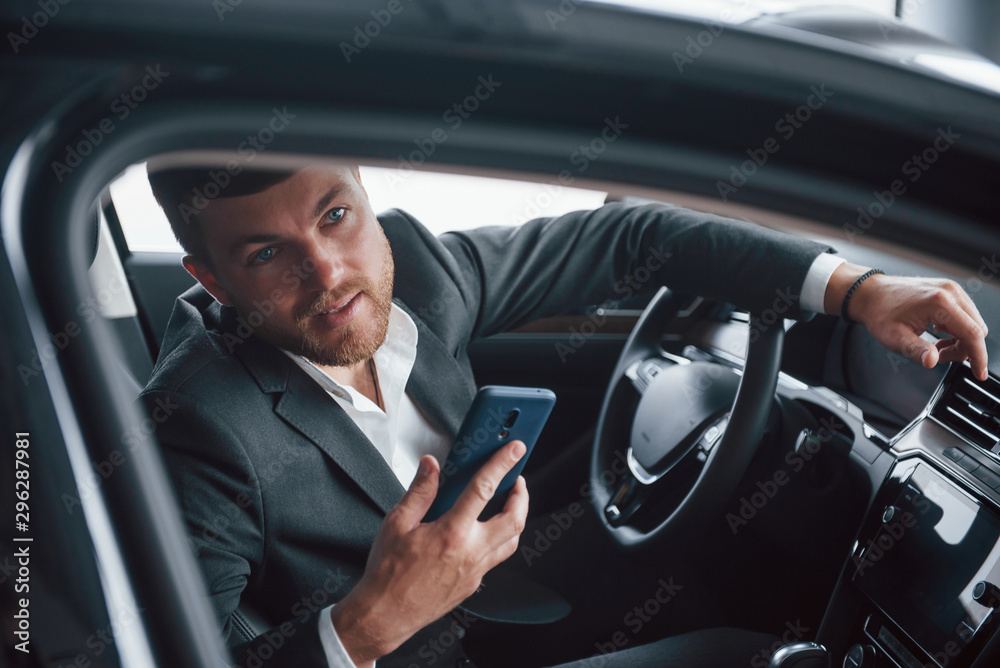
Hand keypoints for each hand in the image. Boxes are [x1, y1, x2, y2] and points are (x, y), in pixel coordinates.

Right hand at [330, 441, 528, 665]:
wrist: (385, 614)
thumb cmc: (388, 574)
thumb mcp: (396, 523)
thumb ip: (419, 491)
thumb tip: (431, 467)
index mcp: (451, 533)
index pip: (484, 489)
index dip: (502, 465)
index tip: (514, 451)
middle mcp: (470, 553)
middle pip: (514, 519)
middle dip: (522, 495)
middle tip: (516, 479)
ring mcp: (475, 571)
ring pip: (511, 541)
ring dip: (516, 518)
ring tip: (508, 503)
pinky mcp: (473, 583)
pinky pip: (496, 558)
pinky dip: (499, 540)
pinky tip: (486, 532)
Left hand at [826, 263, 988, 380]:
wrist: (870, 293)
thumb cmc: (879, 312)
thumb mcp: (894, 337)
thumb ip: (916, 350)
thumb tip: (932, 361)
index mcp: (939, 302)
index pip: (973, 334)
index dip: (978, 357)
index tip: (978, 373)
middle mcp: (950, 292)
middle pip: (976, 329)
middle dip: (963, 349)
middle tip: (938, 355)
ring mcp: (950, 289)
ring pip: (973, 323)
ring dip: (960, 339)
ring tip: (934, 345)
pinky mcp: (949, 290)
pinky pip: (965, 315)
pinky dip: (957, 329)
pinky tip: (938, 333)